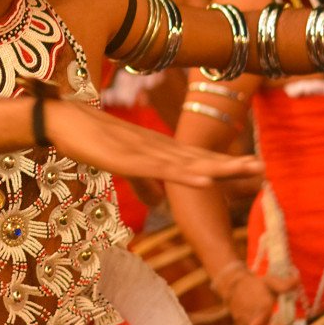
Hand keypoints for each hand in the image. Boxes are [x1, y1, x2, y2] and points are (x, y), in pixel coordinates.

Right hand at [51, 101, 263, 184]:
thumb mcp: (121, 167)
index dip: (223, 163)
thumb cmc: (87, 138)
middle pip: (200, 157)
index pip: (196, 158)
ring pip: (188, 162)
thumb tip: (160, 205)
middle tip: (263, 168)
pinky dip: (187, 174)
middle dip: (231, 163)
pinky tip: (207, 179)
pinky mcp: (129, 157)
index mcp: (156, 149)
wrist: (60, 118)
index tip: (252, 168)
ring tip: (248, 169)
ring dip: (219, 166)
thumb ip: (143, 184)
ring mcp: (144, 151)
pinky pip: (163, 169)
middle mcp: (156, 146)